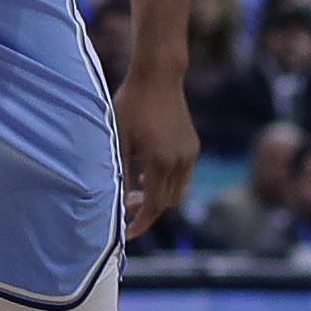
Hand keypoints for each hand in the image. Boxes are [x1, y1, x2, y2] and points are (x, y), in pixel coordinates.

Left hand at [111, 70, 198, 237]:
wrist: (158, 77)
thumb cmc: (132, 105)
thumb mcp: (118, 140)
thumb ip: (119, 173)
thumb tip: (117, 203)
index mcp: (160, 161)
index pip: (153, 206)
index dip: (139, 223)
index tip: (125, 233)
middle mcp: (180, 161)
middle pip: (167, 203)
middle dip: (146, 211)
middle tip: (124, 207)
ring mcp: (190, 153)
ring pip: (177, 191)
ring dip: (157, 198)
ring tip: (136, 189)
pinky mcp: (193, 146)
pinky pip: (182, 176)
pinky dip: (166, 183)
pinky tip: (148, 172)